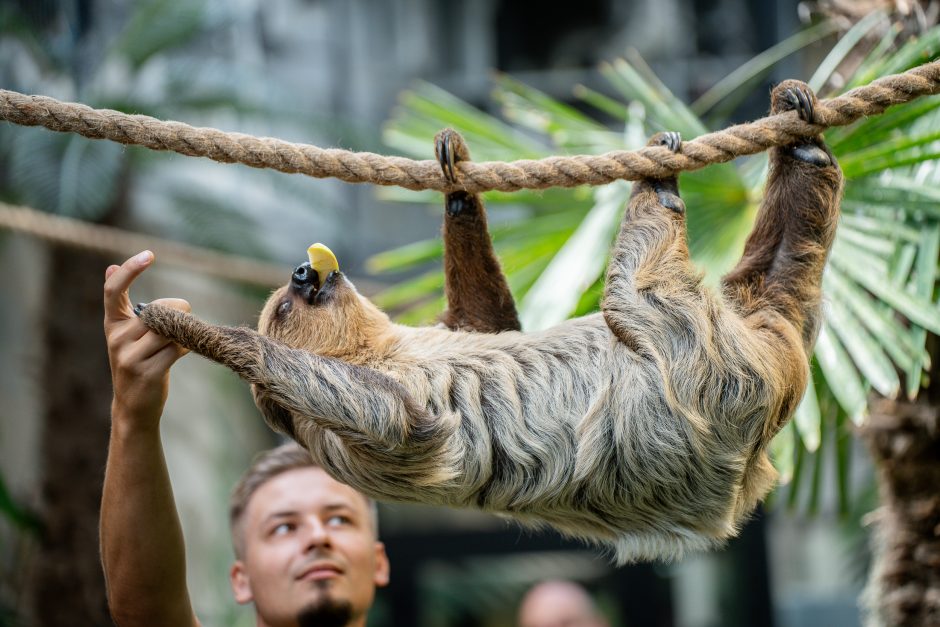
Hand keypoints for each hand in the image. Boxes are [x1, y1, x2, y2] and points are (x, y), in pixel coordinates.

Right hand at [104, 251, 190, 430]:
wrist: (134, 407)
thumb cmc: (139, 362)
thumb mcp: (129, 334)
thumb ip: (127, 306)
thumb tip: (110, 266)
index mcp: (112, 324)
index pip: (113, 290)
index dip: (130, 270)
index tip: (149, 254)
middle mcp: (116, 338)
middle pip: (157, 309)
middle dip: (179, 309)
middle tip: (186, 316)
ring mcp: (129, 357)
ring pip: (169, 329)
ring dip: (184, 332)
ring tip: (181, 340)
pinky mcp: (147, 372)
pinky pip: (176, 348)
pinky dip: (186, 347)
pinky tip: (183, 350)